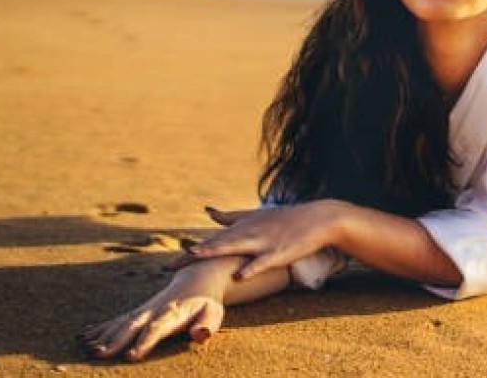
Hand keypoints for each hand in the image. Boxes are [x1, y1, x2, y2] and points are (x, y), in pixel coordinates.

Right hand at [80, 257, 238, 361]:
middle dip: (116, 339)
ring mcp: (144, 309)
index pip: (157, 328)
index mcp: (173, 312)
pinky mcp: (138, 311)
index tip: (131, 355)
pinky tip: (85, 337)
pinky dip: (101, 328)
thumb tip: (200, 334)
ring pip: (121, 322)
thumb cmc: (207, 303)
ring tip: (88, 347)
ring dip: (104, 335)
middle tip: (100, 353)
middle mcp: (154, 310)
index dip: (144, 342)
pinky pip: (118, 320)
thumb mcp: (214, 313)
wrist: (197, 279)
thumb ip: (208, 324)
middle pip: (133, 325)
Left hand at [171, 201, 346, 280]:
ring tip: (196, 256)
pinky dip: (250, 268)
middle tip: (171, 266)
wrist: (316, 219)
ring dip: (215, 251)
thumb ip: (229, 216)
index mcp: (241, 227)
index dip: (191, 253)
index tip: (171, 263)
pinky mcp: (278, 253)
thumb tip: (208, 211)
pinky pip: (261, 262)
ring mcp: (263, 242)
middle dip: (193, 255)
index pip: (211, 241)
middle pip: (216, 245)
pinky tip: (238, 276)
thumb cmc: (284, 219)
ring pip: (234, 247)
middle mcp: (248, 232)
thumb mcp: (254, 216)